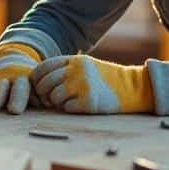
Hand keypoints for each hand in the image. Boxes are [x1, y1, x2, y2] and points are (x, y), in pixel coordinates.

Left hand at [31, 56, 153, 113]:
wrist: (132, 88)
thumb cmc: (104, 79)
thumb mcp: (85, 66)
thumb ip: (65, 69)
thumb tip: (38, 80)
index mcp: (74, 60)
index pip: (43, 67)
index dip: (36, 79)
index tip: (38, 87)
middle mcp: (76, 71)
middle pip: (45, 83)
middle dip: (43, 94)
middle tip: (49, 100)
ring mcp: (82, 86)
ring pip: (54, 97)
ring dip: (57, 103)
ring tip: (66, 102)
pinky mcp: (88, 102)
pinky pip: (66, 108)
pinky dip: (69, 109)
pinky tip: (78, 106)